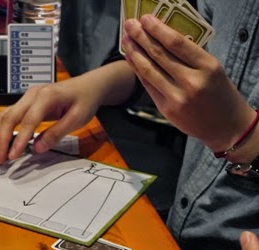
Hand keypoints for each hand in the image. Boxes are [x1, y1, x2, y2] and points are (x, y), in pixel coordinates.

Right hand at [0, 61, 136, 164]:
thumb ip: (57, 133)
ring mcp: (26, 97)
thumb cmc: (85, 101)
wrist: (87, 86)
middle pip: (9, 116)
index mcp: (46, 97)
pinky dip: (3, 130)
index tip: (12, 156)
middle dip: (2, 139)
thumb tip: (37, 148)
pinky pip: (8, 115)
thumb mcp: (77, 119)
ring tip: (0, 154)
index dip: (19, 139)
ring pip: (4, 115)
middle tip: (0, 160)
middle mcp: (32, 95)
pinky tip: (4, 143)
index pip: (28, 120)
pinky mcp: (25, 102)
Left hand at [121, 15, 255, 152]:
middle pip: (159, 55)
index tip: (146, 19)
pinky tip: (131, 59)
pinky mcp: (166, 109)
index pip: (177, 43)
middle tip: (130, 25)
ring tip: (126, 40)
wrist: (226, 126)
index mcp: (207, 66)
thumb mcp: (213, 70)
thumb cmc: (220, 93)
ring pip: (150, 70)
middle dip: (141, 37)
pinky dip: (138, 71)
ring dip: (134, 53)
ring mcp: (177, 97)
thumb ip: (192, 56)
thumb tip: (165, 38)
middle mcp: (191, 81)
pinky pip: (149, 85)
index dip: (158, 30)